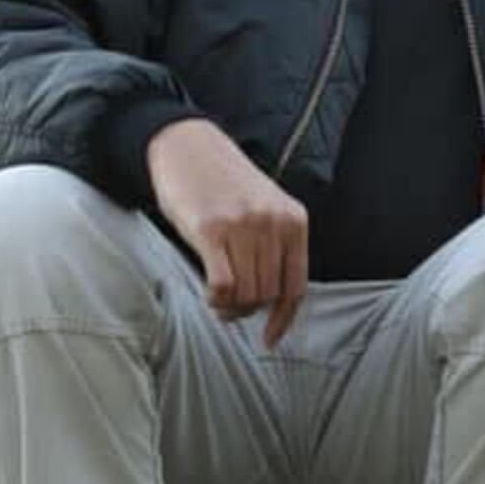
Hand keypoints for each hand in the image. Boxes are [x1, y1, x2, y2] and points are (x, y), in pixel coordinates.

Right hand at [147, 119, 307, 345]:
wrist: (187, 145)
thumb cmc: (224, 184)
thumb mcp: (266, 207)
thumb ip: (277, 245)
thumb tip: (275, 301)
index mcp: (294, 220)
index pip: (297, 285)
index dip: (284, 318)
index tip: (270, 338)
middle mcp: (274, 223)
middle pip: (269, 294)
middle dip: (249, 310)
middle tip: (230, 306)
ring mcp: (244, 226)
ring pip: (247, 294)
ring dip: (231, 307)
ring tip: (218, 299)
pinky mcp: (210, 230)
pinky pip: (223, 285)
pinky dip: (217, 300)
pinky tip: (210, 295)